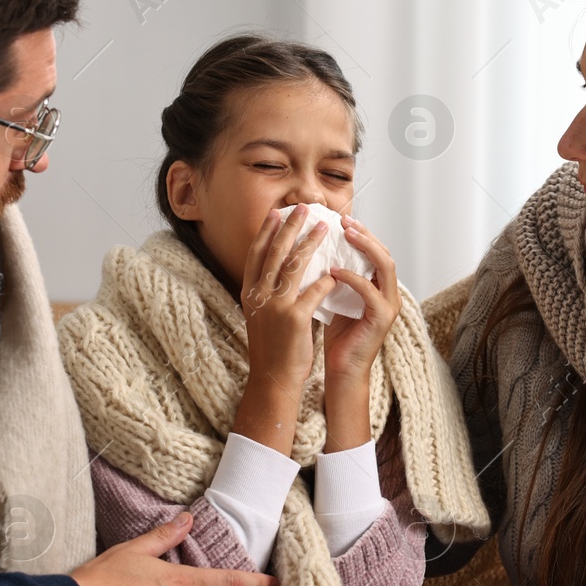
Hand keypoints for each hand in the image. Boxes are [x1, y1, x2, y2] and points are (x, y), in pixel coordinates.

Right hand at [241, 205, 338, 389]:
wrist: (272, 378)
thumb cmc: (272, 346)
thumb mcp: (261, 313)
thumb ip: (267, 289)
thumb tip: (281, 265)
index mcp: (249, 291)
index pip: (256, 253)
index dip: (267, 231)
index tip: (277, 212)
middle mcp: (258, 295)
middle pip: (274, 252)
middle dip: (289, 226)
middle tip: (302, 208)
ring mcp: (275, 306)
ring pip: (293, 265)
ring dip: (310, 243)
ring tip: (324, 227)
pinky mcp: (293, 319)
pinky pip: (313, 291)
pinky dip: (326, 279)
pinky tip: (336, 270)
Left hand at [322, 215, 400, 385]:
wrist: (342, 369)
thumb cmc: (336, 335)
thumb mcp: (333, 297)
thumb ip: (332, 276)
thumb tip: (312, 249)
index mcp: (377, 287)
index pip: (374, 251)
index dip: (360, 233)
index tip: (339, 219)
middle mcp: (388, 293)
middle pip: (383, 253)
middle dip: (365, 235)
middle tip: (344, 221)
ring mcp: (389, 306)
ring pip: (385, 266)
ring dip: (365, 248)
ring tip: (345, 235)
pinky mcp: (382, 319)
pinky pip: (370, 292)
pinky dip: (352, 279)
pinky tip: (333, 271)